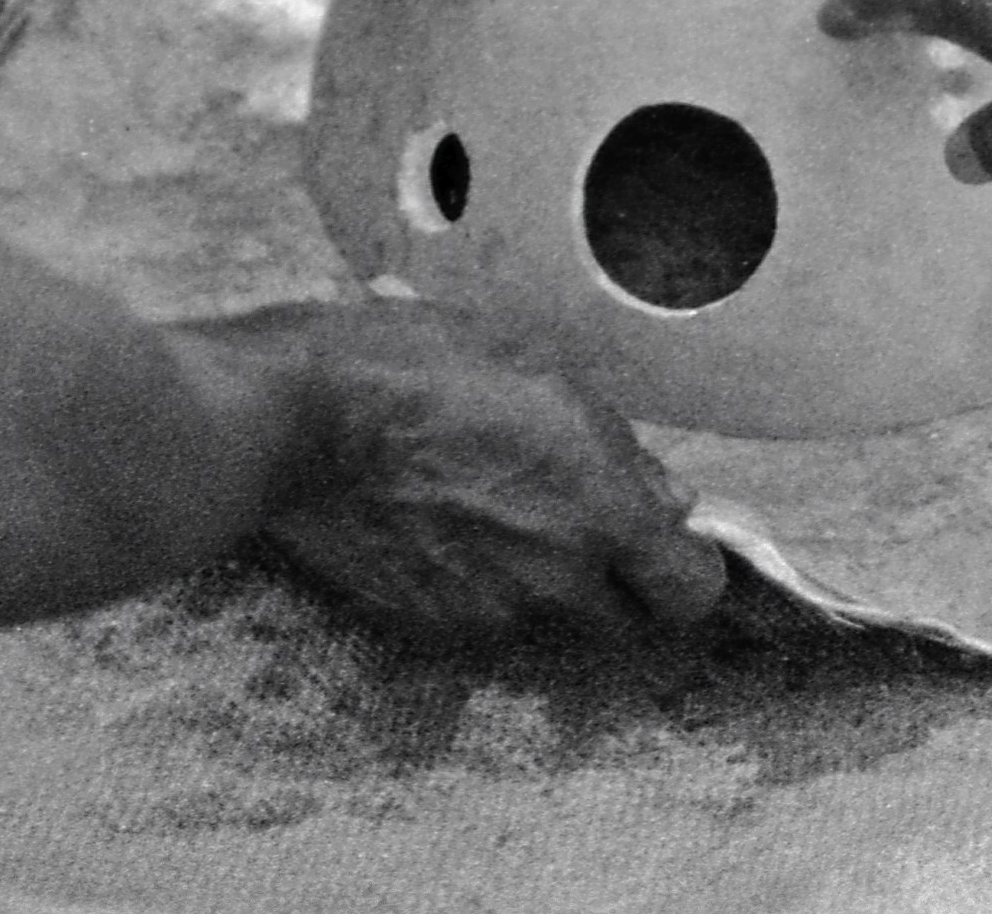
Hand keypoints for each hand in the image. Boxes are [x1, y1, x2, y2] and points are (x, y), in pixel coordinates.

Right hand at [228, 299, 727, 651]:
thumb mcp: (540, 374)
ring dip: (537, 577)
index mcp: (601, 513)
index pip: (690, 591)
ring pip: (547, 615)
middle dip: (616, 581)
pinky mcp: (431, 623)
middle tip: (578, 522)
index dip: (684, 569)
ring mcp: (491, 611)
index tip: (665, 543)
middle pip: (624, 619)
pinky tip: (438, 522)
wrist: (302, 421)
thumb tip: (666, 498)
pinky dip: (475, 581)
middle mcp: (557, 580)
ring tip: (486, 504)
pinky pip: (480, 613)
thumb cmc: (425, 368)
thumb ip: (616, 449)